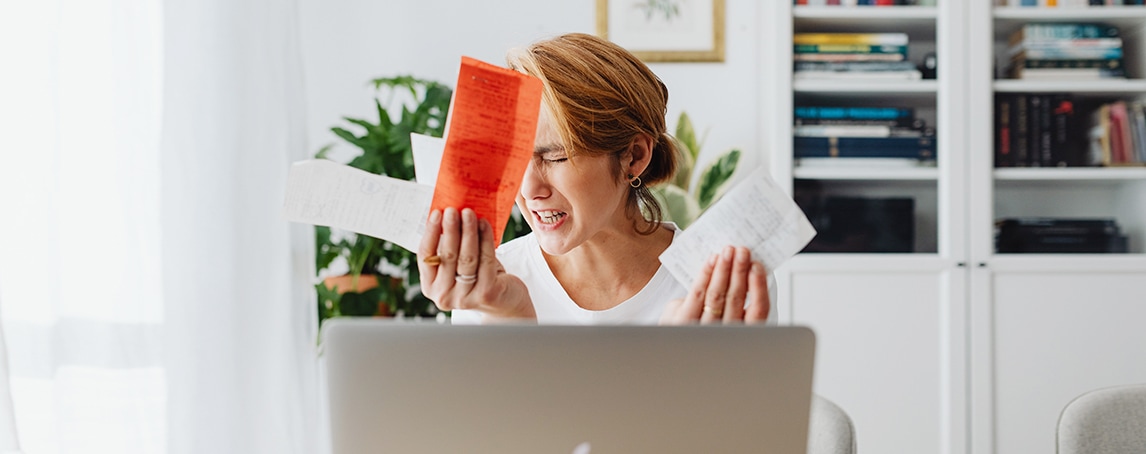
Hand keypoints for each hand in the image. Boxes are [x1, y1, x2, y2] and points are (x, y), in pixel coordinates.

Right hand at [417, 207, 534, 320]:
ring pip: (466, 258)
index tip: (436, 213)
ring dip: (468, 231)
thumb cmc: (477, 276)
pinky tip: (485, 225)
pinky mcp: (486, 293)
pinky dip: (485, 239)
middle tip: (453, 209)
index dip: (430, 233)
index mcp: (430, 287)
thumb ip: (448, 247)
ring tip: (469, 213)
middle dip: (450, 229)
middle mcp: (443, 296)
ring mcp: (464, 297)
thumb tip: (446, 213)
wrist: (504, 301)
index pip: (425, 256)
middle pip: (447, 256)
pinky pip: (486, 260)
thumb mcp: (457, 264)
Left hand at [660, 246, 769, 324]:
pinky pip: (699, 293)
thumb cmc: (703, 321)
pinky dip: (707, 274)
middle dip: (740, 271)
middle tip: (742, 251)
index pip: (758, 311)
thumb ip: (734, 296)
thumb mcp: (723, 313)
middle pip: (736, 298)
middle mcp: (725, 332)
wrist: (676, 339)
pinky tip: (712, 261)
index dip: (759, 288)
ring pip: (718, 295)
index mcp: (742, 331)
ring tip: (728, 251)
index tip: (757, 266)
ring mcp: (704, 328)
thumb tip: (739, 265)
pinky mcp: (685, 320)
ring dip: (724, 269)